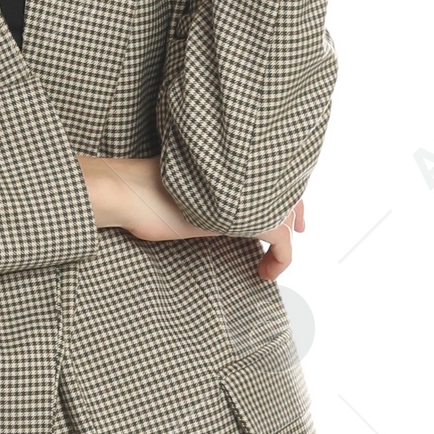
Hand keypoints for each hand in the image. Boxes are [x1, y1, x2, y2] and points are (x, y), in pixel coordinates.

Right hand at [80, 157, 303, 274]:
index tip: (292, 211)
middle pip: (289, 191)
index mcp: (233, 160)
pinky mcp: (250, 217)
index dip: (288, 191)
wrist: (132, 191)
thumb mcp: (187, 189)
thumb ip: (210, 190)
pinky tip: (265, 273)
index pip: (274, 172)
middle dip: (296, 212)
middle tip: (300, 228)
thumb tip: (219, 206)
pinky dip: (281, 260)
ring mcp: (250, 194)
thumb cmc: (145, 190)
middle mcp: (247, 172)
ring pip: (287, 216)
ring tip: (271, 262)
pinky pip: (282, 241)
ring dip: (285, 240)